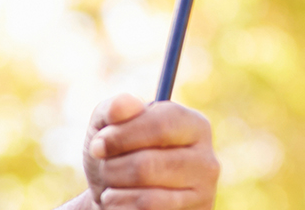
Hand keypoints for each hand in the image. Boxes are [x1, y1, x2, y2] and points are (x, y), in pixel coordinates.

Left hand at [59, 93, 218, 209]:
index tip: (98, 145)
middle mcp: (206, 161)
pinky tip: (120, 201)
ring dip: (115, 192)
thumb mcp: (108, 126)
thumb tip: (127, 104)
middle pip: (148, 165)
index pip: (161, 124)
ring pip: (148, 198)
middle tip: (104, 168)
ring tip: (111, 186)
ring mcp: (203, 195)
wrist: (120, 197)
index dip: (122, 135)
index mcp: (193, 126)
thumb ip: (114, 108)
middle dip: (113, 168)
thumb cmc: (118, 155)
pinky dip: (121, 208)